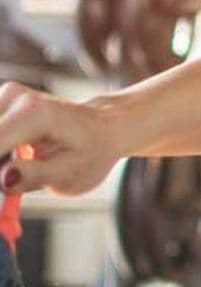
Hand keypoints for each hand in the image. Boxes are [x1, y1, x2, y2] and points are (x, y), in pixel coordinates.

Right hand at [0, 83, 120, 195]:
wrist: (104, 129)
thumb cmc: (91, 153)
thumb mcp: (71, 174)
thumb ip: (34, 176)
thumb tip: (3, 179)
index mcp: (35, 114)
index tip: (1, 190)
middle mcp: (15, 97)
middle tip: (11, 185)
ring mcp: (4, 95)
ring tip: (22, 172)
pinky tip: (13, 162)